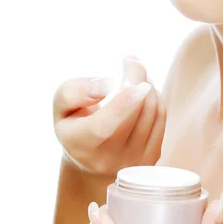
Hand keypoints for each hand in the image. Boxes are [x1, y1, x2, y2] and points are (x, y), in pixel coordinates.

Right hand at [52, 56, 165, 176]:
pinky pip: (161, 118)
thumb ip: (75, 91)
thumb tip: (109, 84)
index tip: (138, 83)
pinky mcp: (149, 159)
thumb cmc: (74, 124)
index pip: (103, 126)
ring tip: (134, 77)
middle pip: (134, 113)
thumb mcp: (61, 106)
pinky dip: (155, 97)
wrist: (89, 162)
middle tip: (130, 61)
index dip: (122, 104)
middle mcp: (106, 158)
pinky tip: (143, 93)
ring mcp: (131, 161)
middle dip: (138, 78)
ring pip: (152, 112)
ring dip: (148, 85)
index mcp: (80, 143)